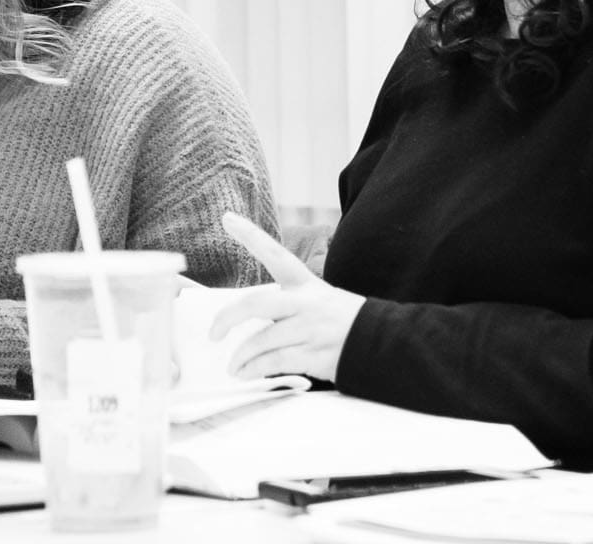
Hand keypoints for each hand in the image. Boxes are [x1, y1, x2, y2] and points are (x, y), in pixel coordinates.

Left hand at [209, 211, 365, 383]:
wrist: (378, 342)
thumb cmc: (340, 320)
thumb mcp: (317, 298)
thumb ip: (285, 303)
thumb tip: (245, 317)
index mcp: (305, 283)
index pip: (274, 254)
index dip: (250, 235)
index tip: (227, 218)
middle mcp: (305, 303)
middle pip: (258, 304)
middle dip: (229, 318)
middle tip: (213, 333)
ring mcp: (309, 328)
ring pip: (263, 340)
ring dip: (241, 356)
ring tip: (232, 365)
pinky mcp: (313, 354)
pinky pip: (274, 362)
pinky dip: (254, 370)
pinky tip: (245, 373)